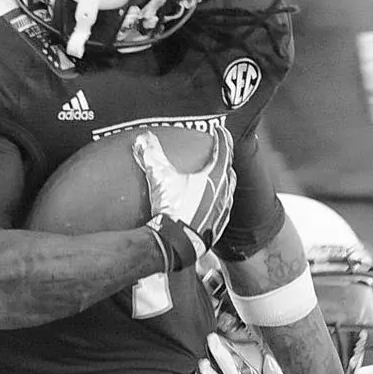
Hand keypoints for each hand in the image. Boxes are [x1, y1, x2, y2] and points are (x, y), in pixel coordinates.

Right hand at [134, 126, 235, 269]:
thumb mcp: (159, 177)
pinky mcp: (216, 228)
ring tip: (216, 179)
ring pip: (228, 191)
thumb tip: (143, 139)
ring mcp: (221, 211)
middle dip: (225, 160)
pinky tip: (210, 206)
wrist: (175, 243)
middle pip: (229, 171)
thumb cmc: (172, 210)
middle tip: (219, 154)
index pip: (223, 150)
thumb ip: (151, 155)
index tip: (220, 130)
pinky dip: (218, 203)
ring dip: (224, 182)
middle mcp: (223, 192)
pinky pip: (222, 211)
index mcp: (214, 176)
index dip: (222, 138)